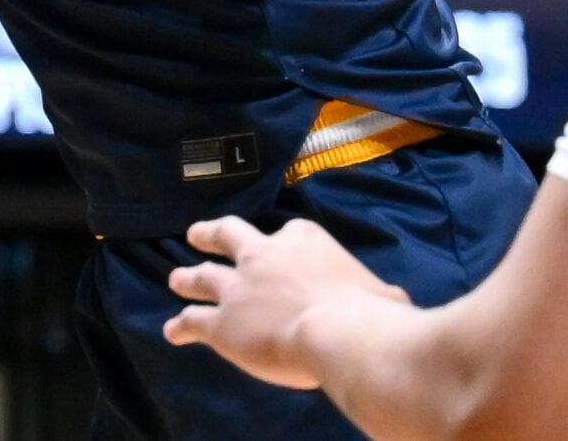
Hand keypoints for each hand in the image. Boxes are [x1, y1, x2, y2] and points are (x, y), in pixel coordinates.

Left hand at [162, 217, 409, 388]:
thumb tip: (394, 304)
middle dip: (211, 234)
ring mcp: (237, 287)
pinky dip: (181, 326)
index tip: (281, 247)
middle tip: (196, 234)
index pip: (290, 234)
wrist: (339, 333)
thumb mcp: (381, 294)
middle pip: (229, 236)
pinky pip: (194, 321)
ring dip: (188, 277)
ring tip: (176, 278)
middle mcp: (262, 255)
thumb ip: (378, 295)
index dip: (284, 242)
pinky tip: (172, 331)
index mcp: (302, 240)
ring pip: (203, 276)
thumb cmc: (370, 312)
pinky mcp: (221, 322)